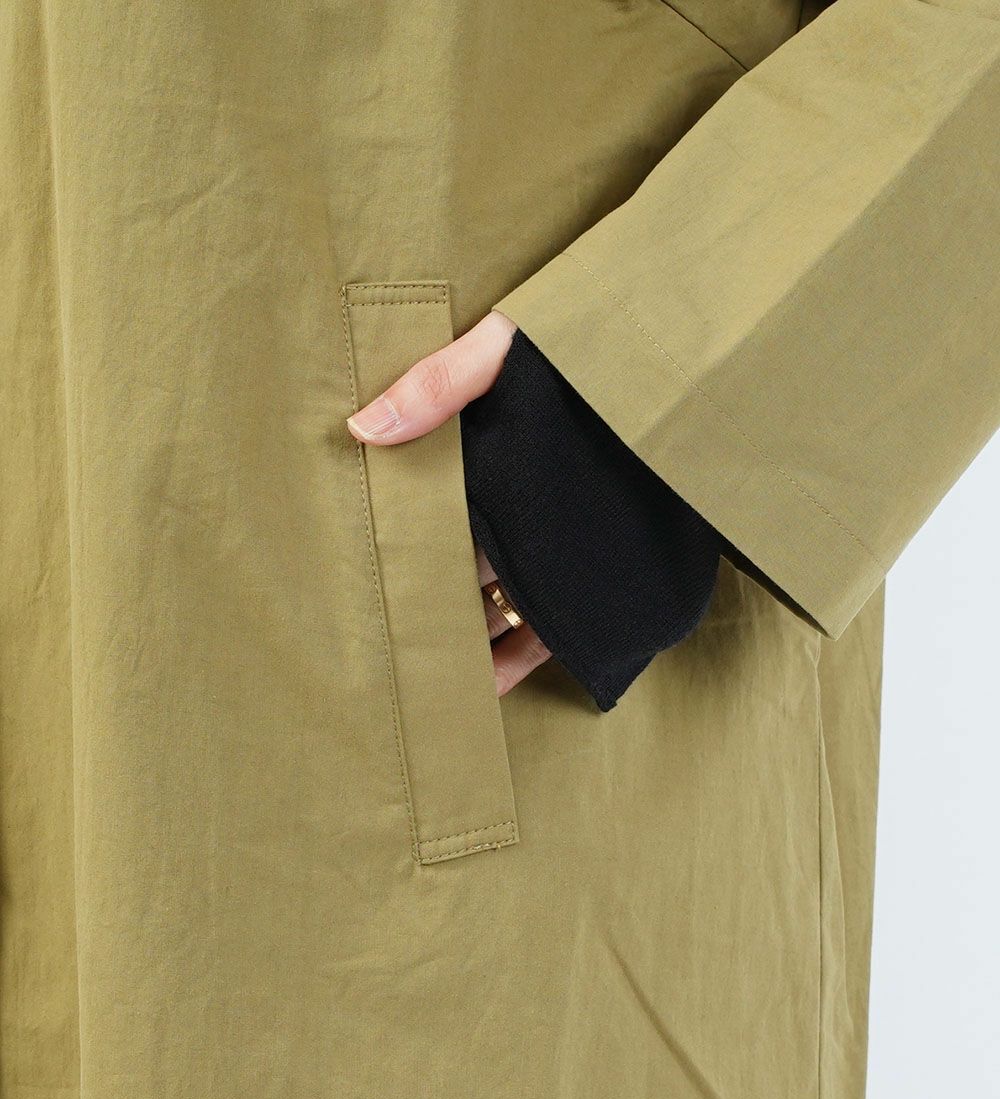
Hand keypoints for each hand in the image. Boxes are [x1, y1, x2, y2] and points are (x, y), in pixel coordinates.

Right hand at [345, 311, 552, 697]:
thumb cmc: (589, 347)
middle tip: (371, 645)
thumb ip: (442, 383)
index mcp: (483, 462)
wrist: (688, 360)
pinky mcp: (587, 584)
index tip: (353, 573)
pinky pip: (545, 630)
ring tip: (415, 679)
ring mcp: (547, 552)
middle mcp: (510, 513)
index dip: (392, 539)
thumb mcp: (507, 346)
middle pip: (452, 566)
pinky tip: (482, 687)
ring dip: (460, 638)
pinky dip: (514, 659)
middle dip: (418, 599)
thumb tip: (362, 426)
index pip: (424, 511)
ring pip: (490, 605)